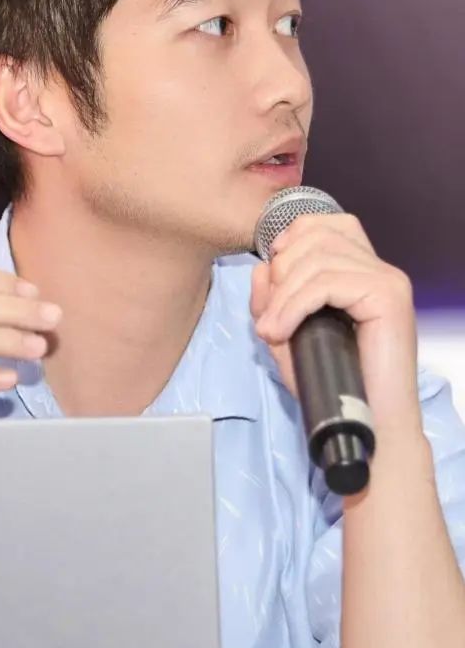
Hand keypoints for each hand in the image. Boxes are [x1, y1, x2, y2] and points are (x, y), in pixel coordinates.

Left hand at [248, 213, 419, 423]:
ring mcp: (387, 280)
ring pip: (316, 259)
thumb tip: (260, 266)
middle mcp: (379, 269)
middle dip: (279, 272)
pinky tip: (280, 332)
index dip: (290, 239)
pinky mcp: (387, 296)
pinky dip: (292, 307)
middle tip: (269, 314)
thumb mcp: (286, 333)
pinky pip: (326, 284)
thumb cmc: (331, 382)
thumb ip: (271, 300)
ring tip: (271, 331)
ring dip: (281, 296)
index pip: (326, 224)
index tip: (270, 273)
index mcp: (361, 271)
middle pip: (315, 236)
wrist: (368, 423)